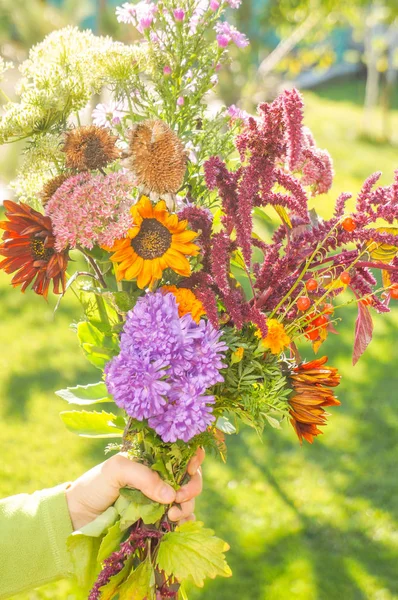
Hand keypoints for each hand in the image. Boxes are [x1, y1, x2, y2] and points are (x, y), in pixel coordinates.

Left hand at [65, 448, 204, 530]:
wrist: (78, 516)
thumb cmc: (94, 485)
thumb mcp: (116, 471)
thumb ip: (144, 477)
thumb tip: (171, 494)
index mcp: (152, 459)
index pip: (182, 452)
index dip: (193, 457)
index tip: (191, 468)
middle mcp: (160, 477)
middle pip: (191, 476)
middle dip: (192, 486)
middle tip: (179, 497)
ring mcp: (160, 498)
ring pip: (188, 498)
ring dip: (187, 505)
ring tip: (172, 515)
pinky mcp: (158, 519)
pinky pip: (181, 518)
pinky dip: (186, 520)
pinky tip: (178, 524)